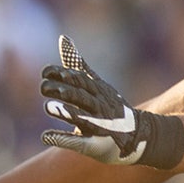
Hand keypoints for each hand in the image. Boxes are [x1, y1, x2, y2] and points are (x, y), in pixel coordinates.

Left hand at [40, 35, 182, 168]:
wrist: (140, 136)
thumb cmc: (110, 107)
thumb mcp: (96, 83)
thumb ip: (77, 65)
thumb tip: (63, 38)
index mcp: (98, 91)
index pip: (80, 80)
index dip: (63, 75)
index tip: (45, 72)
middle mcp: (100, 106)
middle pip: (81, 96)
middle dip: (63, 91)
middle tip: (43, 87)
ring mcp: (100, 126)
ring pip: (83, 118)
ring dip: (66, 112)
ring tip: (47, 107)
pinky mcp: (95, 144)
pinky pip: (78, 142)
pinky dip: (62, 139)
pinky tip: (46, 136)